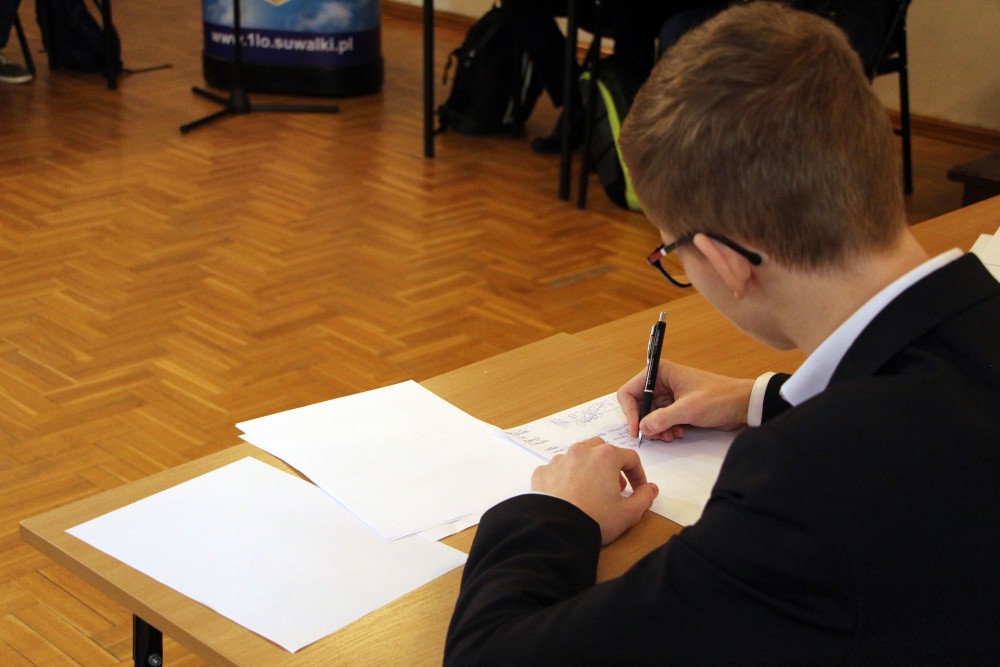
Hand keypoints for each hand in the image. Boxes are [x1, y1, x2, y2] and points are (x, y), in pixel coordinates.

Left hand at [531, 437, 657, 544]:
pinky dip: (566, 478)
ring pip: (578, 457)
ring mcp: (559, 460)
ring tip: (591, 490)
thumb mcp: (628, 513)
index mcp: (605, 456)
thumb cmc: (596, 519)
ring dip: (588, 468)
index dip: (638, 474)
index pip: (630, 458)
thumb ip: (644, 497)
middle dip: (612, 465)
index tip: (639, 489)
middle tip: (615, 486)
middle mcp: (581, 451)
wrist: (556, 530)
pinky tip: (569, 495)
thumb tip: (651, 488)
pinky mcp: (542, 472)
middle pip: (602, 450)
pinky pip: (559, 470)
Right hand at [617, 360, 753, 442]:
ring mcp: (668, 395)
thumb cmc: (719, 398)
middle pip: (638, 406)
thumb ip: (662, 419)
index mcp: (660, 372)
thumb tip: (642, 429)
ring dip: (657, 429)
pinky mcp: (676, 407)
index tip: (636, 430)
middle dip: (646, 423)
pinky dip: (665, 429)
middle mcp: (661, 382)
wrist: (743, 405)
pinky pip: (661, 420)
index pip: (629, 391)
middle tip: (657, 436)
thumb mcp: (689, 410)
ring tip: (672, 435)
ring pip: (649, 416)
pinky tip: (679, 433)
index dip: (630, 412)